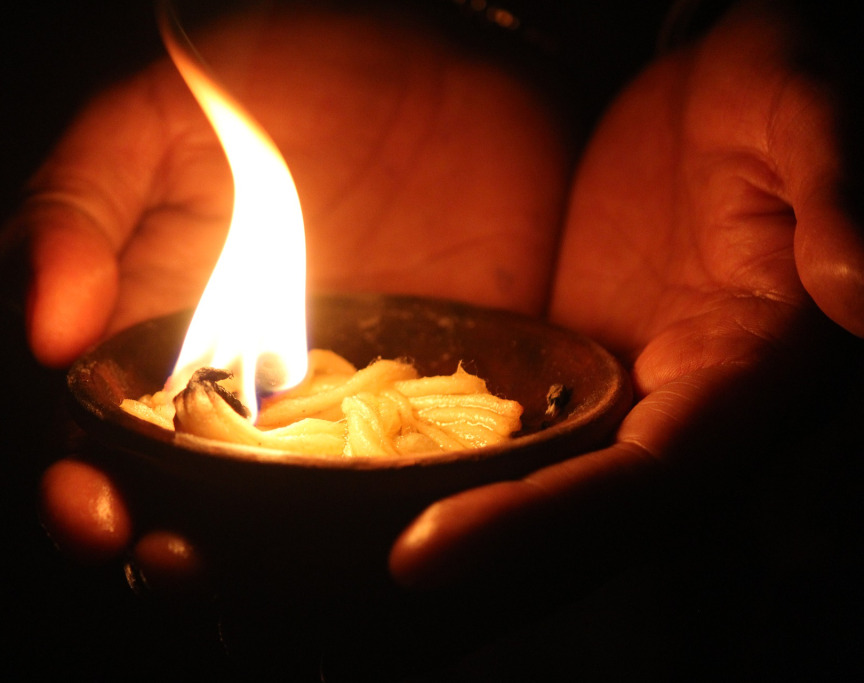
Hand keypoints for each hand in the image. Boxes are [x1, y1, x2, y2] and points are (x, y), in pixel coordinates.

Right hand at [0, 7, 570, 581]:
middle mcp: (246, 408)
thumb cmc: (283, 82)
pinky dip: (405, 531)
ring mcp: (344, 423)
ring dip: (277, 571)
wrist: (447, 71)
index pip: (102, 455)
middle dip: (178, 558)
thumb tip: (43, 329)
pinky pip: (416, 496)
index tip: (95, 511)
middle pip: (196, 516)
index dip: (85, 497)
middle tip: (183, 563)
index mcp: (158, 353)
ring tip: (275, 580)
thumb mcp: (155, 127)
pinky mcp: (442, 421)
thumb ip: (76, 211)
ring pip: (298, 532)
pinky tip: (399, 541)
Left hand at [389, 1, 862, 590]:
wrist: (717, 89)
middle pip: (587, 524)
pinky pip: (514, 437)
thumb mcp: (805, 110)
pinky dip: (452, 474)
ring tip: (350, 572)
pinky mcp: (574, 365)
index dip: (545, 526)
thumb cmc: (773, 90)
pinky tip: (371, 484)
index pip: (649, 481)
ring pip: (545, 496)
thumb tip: (861, 294)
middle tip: (371, 590)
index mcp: (750, 370)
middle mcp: (685, 410)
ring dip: (464, 544)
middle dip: (487, 570)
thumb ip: (834, 191)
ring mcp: (623, 394)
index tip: (419, 556)